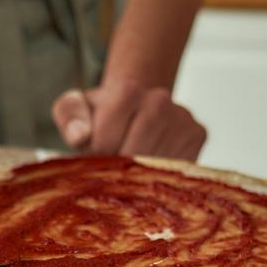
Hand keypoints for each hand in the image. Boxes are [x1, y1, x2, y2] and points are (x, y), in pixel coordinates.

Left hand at [52, 80, 206, 161]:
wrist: (137, 104)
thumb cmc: (102, 113)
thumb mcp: (74, 108)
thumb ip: (68, 116)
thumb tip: (81, 136)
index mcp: (127, 89)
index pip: (105, 141)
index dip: (97, 156)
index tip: (97, 153)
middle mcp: (159, 100)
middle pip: (134, 154)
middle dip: (119, 168)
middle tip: (113, 168)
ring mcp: (182, 117)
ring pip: (157, 166)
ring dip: (140, 175)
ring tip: (130, 168)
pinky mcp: (197, 135)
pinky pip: (178, 169)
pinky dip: (161, 177)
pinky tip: (150, 169)